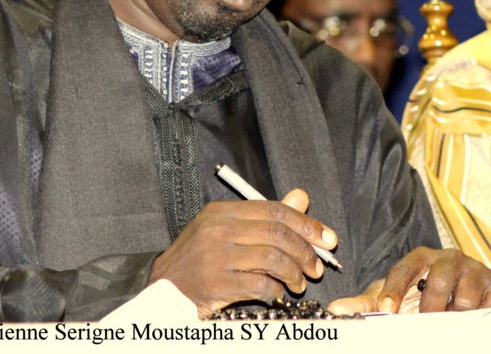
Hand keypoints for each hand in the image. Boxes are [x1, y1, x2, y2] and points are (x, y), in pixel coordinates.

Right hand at [149, 189, 337, 318]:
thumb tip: (301, 197)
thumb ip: (265, 215)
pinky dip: (276, 290)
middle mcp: (218, 230)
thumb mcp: (226, 229)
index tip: (326, 238)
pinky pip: (260, 284)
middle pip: (276, 233)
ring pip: (272, 258)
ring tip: (299, 283)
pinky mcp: (217, 284)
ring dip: (294, 273)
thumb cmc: (198, 258)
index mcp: (221, 211)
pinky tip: (279, 293)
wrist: (164, 288)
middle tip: (316, 267)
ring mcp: (216, 257)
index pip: (273, 209)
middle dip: (305, 251)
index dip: (305, 223)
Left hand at [327, 247, 490, 314]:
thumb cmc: (422, 294)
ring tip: (446, 323)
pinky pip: (489, 306)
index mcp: (421, 257)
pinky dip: (478, 318)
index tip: (386, 310)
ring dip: (453, 316)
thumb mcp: (395, 297)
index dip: (394, 289)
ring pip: (464, 297)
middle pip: (438, 280)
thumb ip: (366, 304)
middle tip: (423, 323)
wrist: (465, 295)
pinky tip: (469, 322)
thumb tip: (335, 309)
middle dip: (428, 307)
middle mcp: (449, 258)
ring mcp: (475, 270)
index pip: (404, 269)